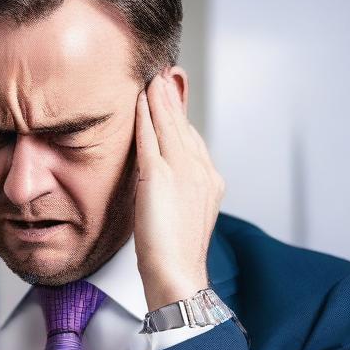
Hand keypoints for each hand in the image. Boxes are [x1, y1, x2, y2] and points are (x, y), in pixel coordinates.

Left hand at [133, 72, 225, 310]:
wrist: (178, 275)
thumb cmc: (175, 257)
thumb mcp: (180, 217)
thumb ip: (177, 193)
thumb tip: (164, 182)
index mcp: (210, 181)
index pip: (193, 140)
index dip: (180, 118)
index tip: (171, 98)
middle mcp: (201, 171)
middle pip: (184, 126)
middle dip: (172, 100)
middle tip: (162, 75)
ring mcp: (183, 171)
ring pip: (169, 125)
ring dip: (159, 99)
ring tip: (151, 78)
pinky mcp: (160, 176)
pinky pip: (151, 136)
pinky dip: (146, 115)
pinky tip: (140, 99)